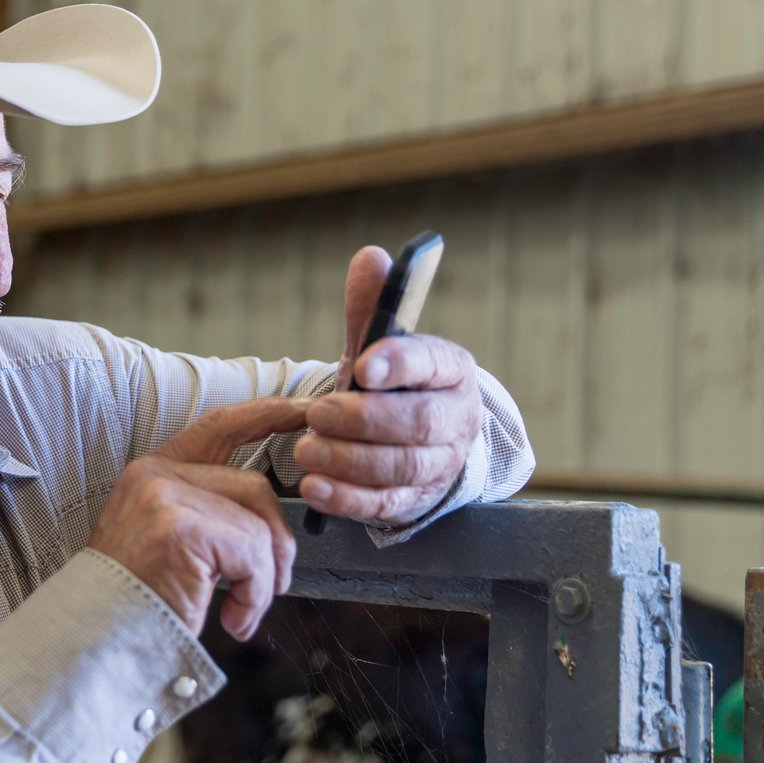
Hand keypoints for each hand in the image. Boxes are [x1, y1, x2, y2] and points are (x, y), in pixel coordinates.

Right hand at [88, 397, 311, 639]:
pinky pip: (252, 555)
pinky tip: (234, 619)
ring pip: (257, 526)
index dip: (266, 414)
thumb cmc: (134, 603)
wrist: (95, 641)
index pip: (220, 428)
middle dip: (277, 540)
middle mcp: (156, 476)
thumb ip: (210, 515)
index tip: (303, 411)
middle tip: (274, 584)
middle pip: (254, 487)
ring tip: (243, 610)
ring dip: (265, 577)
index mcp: (153, 473)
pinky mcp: (180, 530)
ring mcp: (165, 499)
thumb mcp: (167, 542)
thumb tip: (270, 523)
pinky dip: (256, 594)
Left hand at [294, 246, 482, 525]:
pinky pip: (386, 505)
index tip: (362, 364)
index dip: (399, 363)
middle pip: (418, 424)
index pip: (432, 363)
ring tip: (306, 449)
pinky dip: (349, 499)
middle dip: (365, 420)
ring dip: (351, 460)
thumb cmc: (394, 385)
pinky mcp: (416, 501)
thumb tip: (369, 257)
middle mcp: (457, 419)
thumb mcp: (381, 345)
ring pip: (403, 467)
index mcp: (451, 370)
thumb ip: (371, 308)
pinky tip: (316, 487)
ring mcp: (441, 464)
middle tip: (318, 414)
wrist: (420, 438)